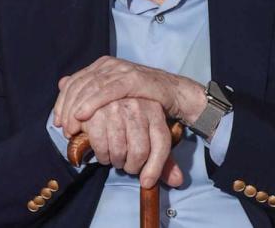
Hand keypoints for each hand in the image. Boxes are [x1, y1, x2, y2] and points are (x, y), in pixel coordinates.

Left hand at [53, 56, 206, 138]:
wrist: (172, 92)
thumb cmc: (142, 96)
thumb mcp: (113, 92)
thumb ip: (89, 89)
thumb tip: (61, 83)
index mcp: (102, 65)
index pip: (75, 81)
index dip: (62, 101)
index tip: (57, 121)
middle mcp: (110, 65)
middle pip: (80, 84)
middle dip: (67, 107)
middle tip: (63, 128)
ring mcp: (122, 70)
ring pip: (91, 87)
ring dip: (77, 108)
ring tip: (72, 128)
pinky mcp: (134, 79)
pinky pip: (108, 90)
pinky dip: (93, 102)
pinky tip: (83, 115)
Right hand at [63, 97, 183, 187]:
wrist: (101, 93)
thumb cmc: (128, 120)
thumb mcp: (148, 133)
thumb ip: (163, 159)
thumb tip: (178, 182)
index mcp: (155, 110)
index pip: (161, 143)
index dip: (156, 167)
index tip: (147, 182)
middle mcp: (138, 106)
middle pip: (140, 151)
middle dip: (132, 166)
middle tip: (127, 166)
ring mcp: (117, 108)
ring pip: (120, 152)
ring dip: (116, 162)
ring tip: (115, 158)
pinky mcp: (97, 113)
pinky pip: (101, 147)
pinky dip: (102, 156)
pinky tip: (103, 153)